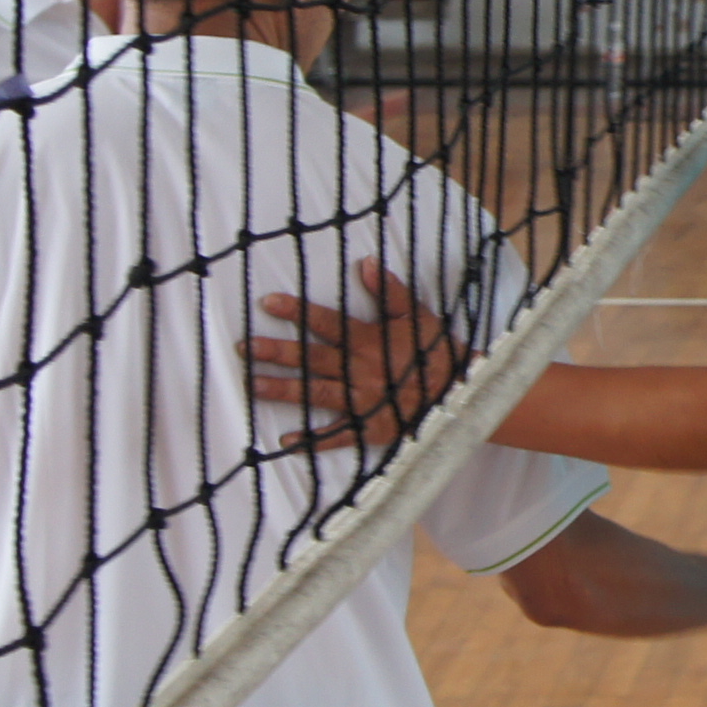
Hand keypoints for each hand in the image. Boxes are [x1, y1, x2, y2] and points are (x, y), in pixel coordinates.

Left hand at [245, 260, 460, 450]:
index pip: (326, 322)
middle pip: (311, 359)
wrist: (462, 395)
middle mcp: (359, 370)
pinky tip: (286, 443)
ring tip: (251, 386)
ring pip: (315, 393)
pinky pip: (337, 436)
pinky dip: (313, 441)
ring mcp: (362, 401)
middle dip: (276, 352)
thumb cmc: (439, 353)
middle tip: (244, 348)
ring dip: (282, 390)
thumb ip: (390, 292)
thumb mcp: (418, 316)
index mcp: (369, 341)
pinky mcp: (370, 428)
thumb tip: (365, 263)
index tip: (267, 303)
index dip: (296, 311)